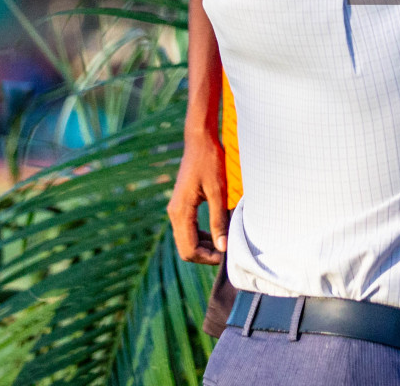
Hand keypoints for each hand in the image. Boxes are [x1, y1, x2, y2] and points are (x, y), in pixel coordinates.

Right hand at [167, 129, 228, 263]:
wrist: (199, 141)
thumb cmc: (210, 162)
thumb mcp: (218, 191)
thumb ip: (219, 220)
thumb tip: (222, 247)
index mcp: (181, 211)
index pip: (188, 249)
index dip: (207, 257)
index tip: (225, 255)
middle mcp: (174, 213)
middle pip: (184, 249)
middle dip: (204, 255)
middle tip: (225, 252)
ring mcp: (175, 209)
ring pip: (185, 241)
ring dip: (202, 247)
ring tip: (223, 244)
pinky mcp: (180, 205)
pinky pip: (187, 230)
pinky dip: (200, 237)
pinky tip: (215, 233)